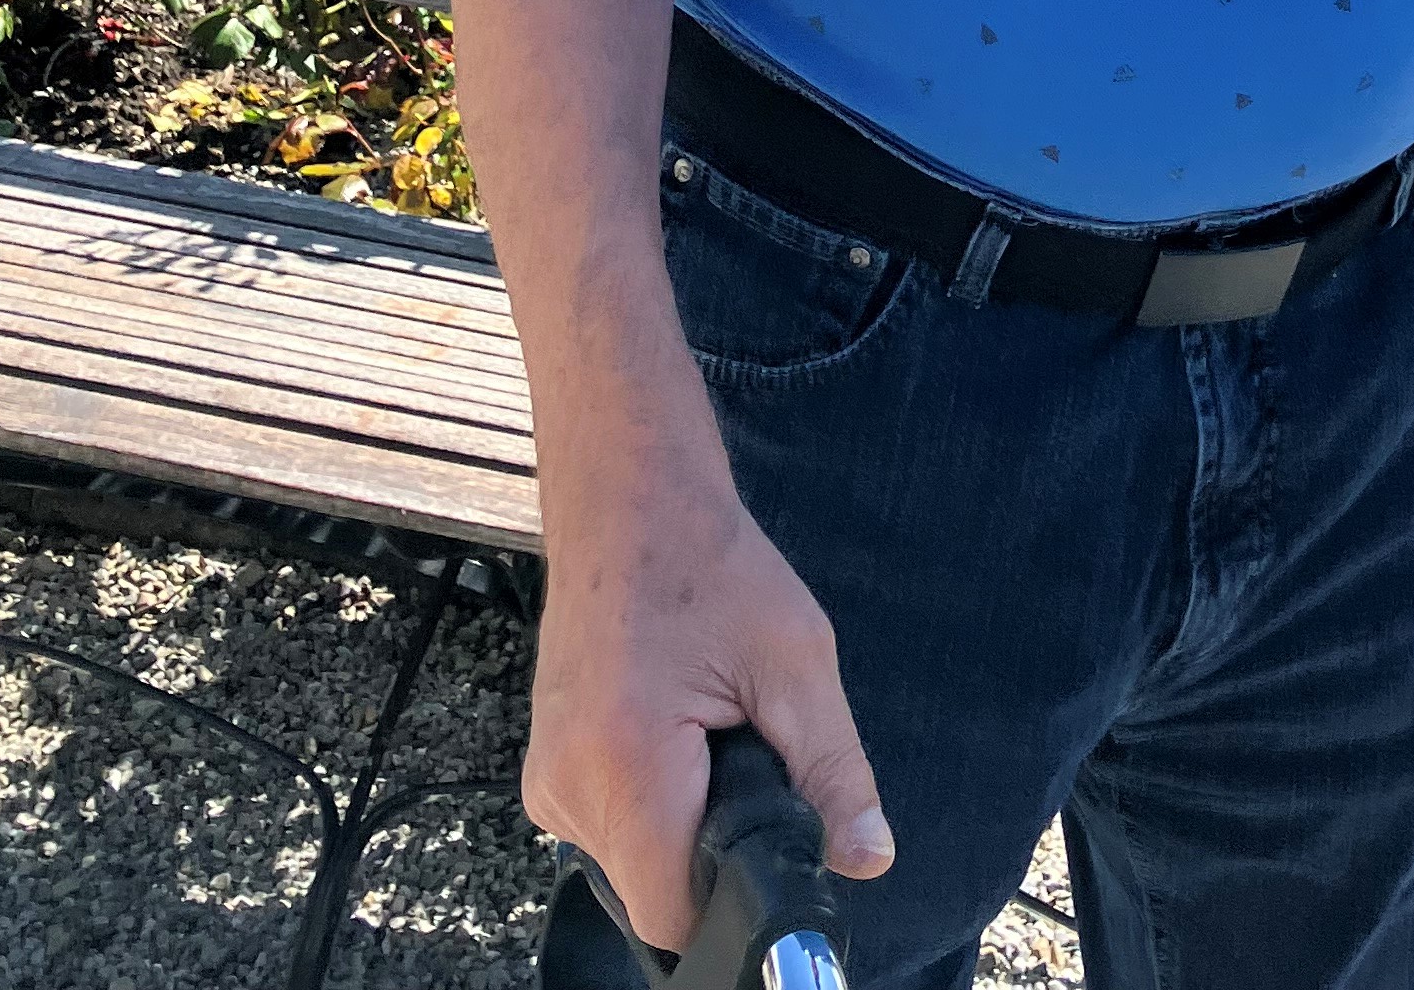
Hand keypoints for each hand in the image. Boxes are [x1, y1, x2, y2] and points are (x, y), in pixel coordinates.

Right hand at [524, 460, 894, 949]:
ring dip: (680, 829)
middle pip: (654, 893)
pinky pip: (608, 831)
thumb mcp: (798, 662)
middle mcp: (568, 788)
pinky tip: (672, 735)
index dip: (732, 899)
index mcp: (627, 766)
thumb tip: (869, 859)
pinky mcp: (544, 774)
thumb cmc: (713, 568)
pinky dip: (650, 806)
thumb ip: (834, 773)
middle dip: (711, 852)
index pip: (673, 912)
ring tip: (706, 733)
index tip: (772, 842)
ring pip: (631, 866)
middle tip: (743, 759)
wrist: (629, 501)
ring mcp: (546, 784)